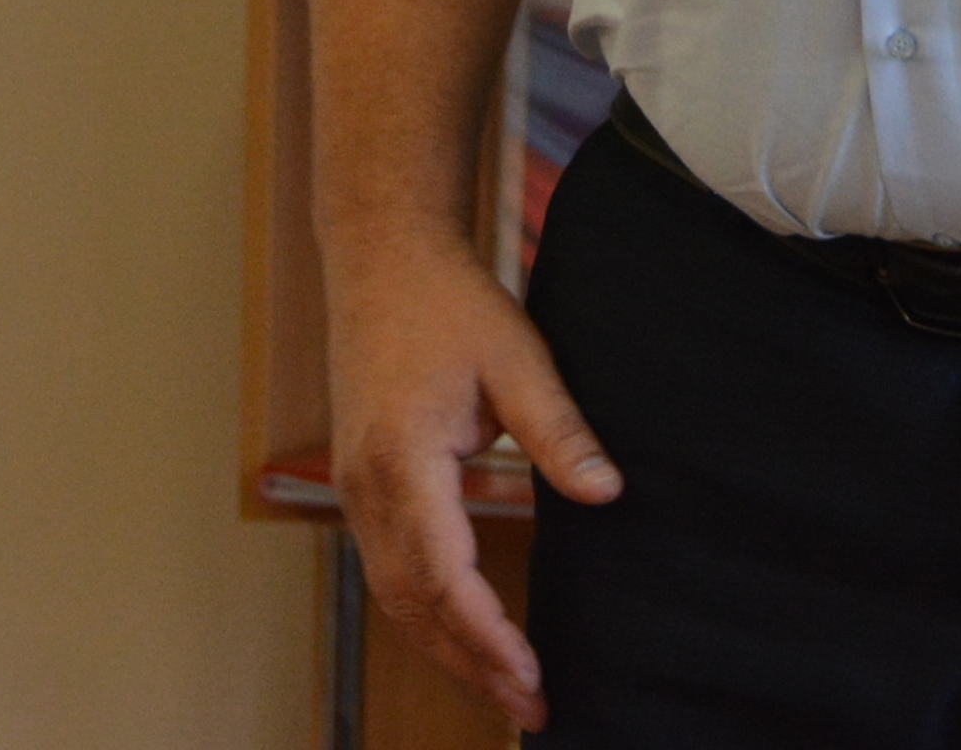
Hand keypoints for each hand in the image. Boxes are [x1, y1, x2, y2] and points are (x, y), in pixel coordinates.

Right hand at [327, 236, 622, 731]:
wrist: (380, 255)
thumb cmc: (447, 300)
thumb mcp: (517, 355)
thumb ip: (559, 429)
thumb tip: (606, 493)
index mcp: (401, 457)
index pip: (441, 574)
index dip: (486, 635)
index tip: (532, 675)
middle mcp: (365, 483)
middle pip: (410, 603)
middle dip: (469, 663)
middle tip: (530, 707)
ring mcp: (353, 486)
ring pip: (393, 594)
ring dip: (445, 647)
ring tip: (504, 688)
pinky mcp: (359, 481)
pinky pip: (387, 568)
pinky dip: (424, 612)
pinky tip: (463, 632)